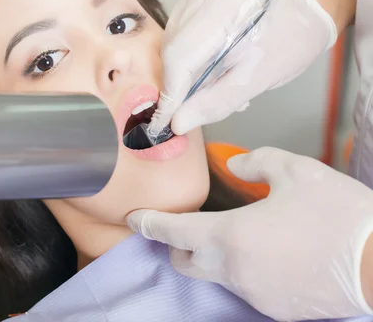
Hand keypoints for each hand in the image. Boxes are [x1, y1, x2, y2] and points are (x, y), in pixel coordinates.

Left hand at [127, 147, 372, 320]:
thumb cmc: (338, 215)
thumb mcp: (297, 171)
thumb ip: (256, 163)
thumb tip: (236, 167)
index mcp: (229, 235)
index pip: (172, 231)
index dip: (148, 224)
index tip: (133, 219)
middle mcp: (232, 270)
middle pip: (184, 262)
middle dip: (178, 245)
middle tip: (190, 227)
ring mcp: (252, 295)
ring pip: (216, 276)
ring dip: (216, 257)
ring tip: (248, 236)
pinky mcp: (275, 310)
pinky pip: (246, 288)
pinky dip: (247, 271)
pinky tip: (274, 256)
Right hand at [148, 0, 337, 135]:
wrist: (302, 13)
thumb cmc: (289, 42)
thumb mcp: (258, 80)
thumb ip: (216, 102)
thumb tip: (178, 122)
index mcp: (222, 8)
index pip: (179, 58)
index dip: (170, 95)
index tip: (166, 123)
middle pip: (172, 53)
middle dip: (182, 86)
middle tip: (204, 104)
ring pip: (171, 48)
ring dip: (187, 74)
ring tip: (217, 82)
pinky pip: (178, 39)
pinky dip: (190, 60)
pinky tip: (212, 66)